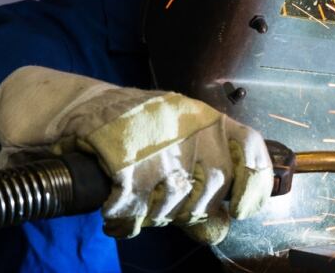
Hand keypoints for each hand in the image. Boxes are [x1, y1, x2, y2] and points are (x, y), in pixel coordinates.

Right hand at [0, 66, 272, 243]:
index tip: (242, 208)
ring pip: (176, 200)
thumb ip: (203, 177)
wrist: (81, 104)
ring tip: (142, 206)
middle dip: (195, 209)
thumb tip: (221, 229)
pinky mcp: (124, 159)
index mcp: (206, 117)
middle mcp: (188, 125)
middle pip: (214, 184)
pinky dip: (127, 218)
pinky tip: (118, 211)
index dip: (253, 183)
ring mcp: (157, 142)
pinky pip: (136, 206)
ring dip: (158, 214)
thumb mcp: (178, 139)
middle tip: (171, 208)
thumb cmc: (136, 128)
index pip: (250, 147)